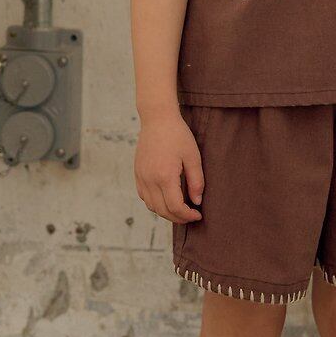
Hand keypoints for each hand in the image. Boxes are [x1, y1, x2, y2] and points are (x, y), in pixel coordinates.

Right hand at [134, 108, 203, 223]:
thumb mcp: (193, 157)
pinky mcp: (137, 173)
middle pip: (162, 210)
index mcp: (165, 176)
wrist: (157, 118)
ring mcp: (141, 177)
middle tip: (191, 216)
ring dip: (166, 212)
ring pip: (152, 206)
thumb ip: (196, 181)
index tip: (198, 215)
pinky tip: (166, 198)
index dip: (187, 216)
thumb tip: (197, 201)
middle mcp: (150, 179)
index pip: (175, 207)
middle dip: (178, 218)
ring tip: (180, 209)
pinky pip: (144, 196)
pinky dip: (155, 203)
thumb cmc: (177, 135)